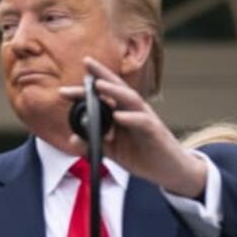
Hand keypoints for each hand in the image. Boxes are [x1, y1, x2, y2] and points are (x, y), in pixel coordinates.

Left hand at [58, 57, 206, 197]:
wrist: (168, 169)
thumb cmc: (141, 155)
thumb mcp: (112, 150)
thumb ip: (93, 143)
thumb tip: (71, 139)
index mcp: (122, 112)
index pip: (105, 94)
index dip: (90, 83)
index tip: (68, 82)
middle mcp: (134, 110)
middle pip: (117, 89)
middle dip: (100, 77)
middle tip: (84, 66)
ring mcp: (145, 118)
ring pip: (130, 99)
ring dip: (114, 91)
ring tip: (97, 85)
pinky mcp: (155, 132)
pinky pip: (142, 122)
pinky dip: (130, 118)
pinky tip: (118, 116)